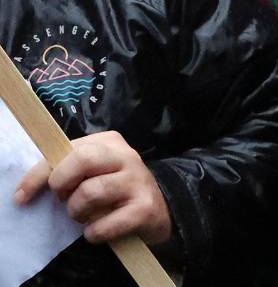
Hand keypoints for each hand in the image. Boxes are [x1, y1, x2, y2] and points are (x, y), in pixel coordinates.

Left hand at [13, 130, 172, 245]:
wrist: (159, 210)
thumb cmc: (115, 190)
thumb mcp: (94, 172)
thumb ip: (68, 169)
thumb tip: (26, 190)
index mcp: (110, 142)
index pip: (66, 150)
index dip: (39, 175)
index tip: (21, 196)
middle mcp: (127, 156)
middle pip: (82, 160)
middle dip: (62, 185)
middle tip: (64, 200)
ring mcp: (138, 181)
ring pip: (90, 193)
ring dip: (78, 212)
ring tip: (84, 216)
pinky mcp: (145, 208)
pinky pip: (105, 224)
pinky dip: (94, 232)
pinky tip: (97, 231)